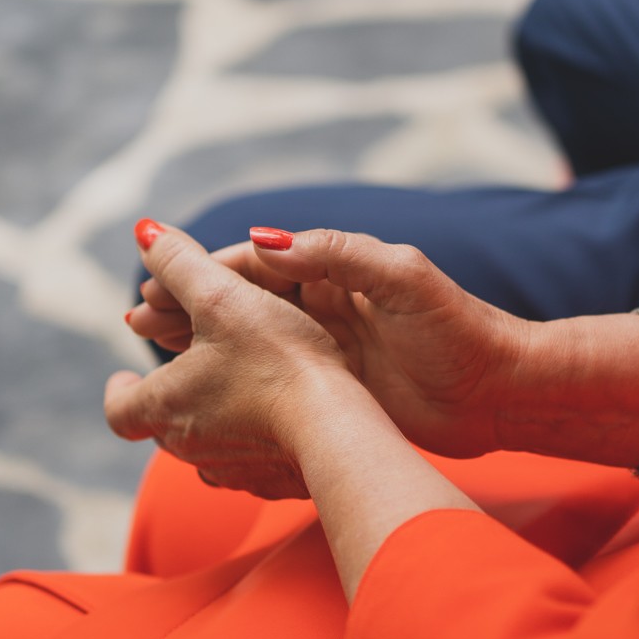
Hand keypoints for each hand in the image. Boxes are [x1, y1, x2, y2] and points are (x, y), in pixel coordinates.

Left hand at [106, 220, 375, 499]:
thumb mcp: (223, 297)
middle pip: (163, 426)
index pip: (119, 409)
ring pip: (205, 446)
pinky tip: (277, 419)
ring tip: (235, 387)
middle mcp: (190, 448)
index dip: (120, 389)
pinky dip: (252, 438)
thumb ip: (180, 263)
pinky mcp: (272, 482)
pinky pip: (249, 462)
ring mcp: (231, 471)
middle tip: (188, 366)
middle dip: (171, 395)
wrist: (338, 429)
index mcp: (166, 406)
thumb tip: (144, 231)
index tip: (126, 376)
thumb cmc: (279, 360)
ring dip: (211, 417)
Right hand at [128, 227, 531, 460]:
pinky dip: (230, 383)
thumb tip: (267, 240)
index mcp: (338, 269)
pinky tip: (198, 398)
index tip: (160, 280)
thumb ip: (339, 254)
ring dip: (197, 343)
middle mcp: (326, 305)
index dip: (206, 271)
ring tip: (148, 349)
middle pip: (241, 301)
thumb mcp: (405, 278)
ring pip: (246, 341)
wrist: (503, 393)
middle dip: (187, 306)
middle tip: (135, 317)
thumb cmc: (462, 329)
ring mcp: (326, 350)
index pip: (257, 264)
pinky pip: (268, 382)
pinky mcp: (334, 391)